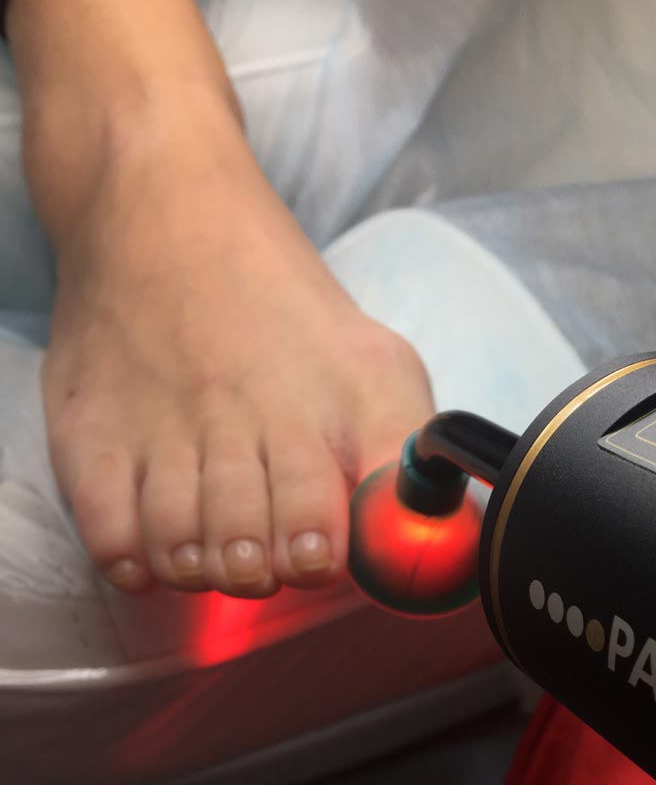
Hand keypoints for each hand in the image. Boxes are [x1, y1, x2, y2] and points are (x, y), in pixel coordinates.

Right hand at [9, 0, 433, 597]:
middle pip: (249, 543)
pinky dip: (133, 560)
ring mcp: (162, 426)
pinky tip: (152, 554)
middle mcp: (241, 417)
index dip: (322, 552)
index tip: (319, 559)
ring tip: (213, 557)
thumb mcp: (376, 366)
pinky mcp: (94, 433)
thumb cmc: (284, 315)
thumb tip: (432, 537)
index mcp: (323, 407)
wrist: (165, 213)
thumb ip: (405, 451)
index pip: (325, 510)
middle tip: (263, 563)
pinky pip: (108, 528)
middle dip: (261, 571)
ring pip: (180, 545)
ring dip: (200, 569)